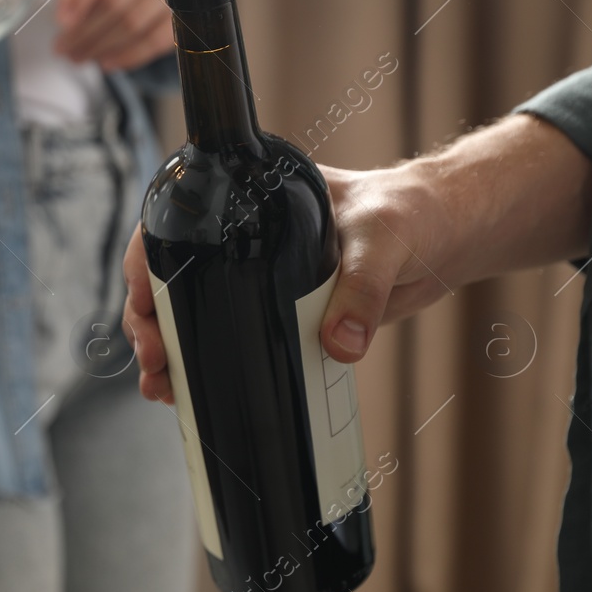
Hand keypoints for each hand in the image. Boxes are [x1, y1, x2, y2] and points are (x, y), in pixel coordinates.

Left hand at [54, 0, 176, 71]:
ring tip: (80, 57)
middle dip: (85, 31)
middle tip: (65, 49)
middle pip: (114, 2)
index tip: (63, 23)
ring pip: (133, 23)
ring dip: (102, 46)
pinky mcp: (180, 15)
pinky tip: (107, 62)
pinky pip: (154, 40)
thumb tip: (65, 20)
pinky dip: (128, 55)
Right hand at [124, 163, 450, 403]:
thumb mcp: (384, 240)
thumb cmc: (413, 211)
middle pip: (174, 275)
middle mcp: (246, 237)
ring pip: (195, 310)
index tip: (142, 302)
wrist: (449, 234)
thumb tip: (339, 344)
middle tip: (155, 360)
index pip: (178, 221)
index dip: (147, 263)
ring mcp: (261, 275)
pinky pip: (236, 337)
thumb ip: (362, 289)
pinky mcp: (284, 311)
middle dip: (150, 320)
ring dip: (172, 348)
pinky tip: (194, 391)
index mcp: (253, 199)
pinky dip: (210, 363)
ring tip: (163, 387)